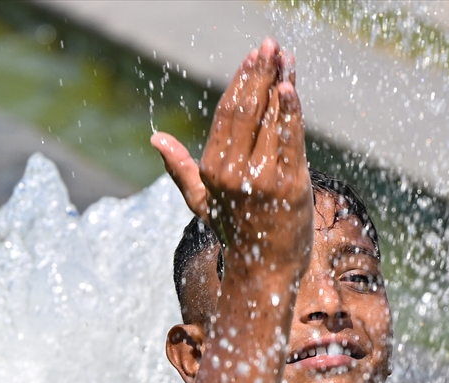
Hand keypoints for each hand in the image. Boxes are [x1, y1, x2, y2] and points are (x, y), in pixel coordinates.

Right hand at [152, 39, 311, 266]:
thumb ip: (181, 169)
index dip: (242, 81)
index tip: (255, 57)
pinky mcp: (288, 186)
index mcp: (212, 168)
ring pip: (270, 120)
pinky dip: (291, 113)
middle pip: (247, 109)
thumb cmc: (237, 235)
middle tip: (271, 45)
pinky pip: (289, 141)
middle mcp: (232, 171)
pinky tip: (291, 88)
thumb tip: (156, 141)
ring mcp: (261, 178)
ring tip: (288, 57)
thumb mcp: (203, 202)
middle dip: (260, 73)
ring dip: (281, 83)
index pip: (228, 113)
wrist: (266, 272)